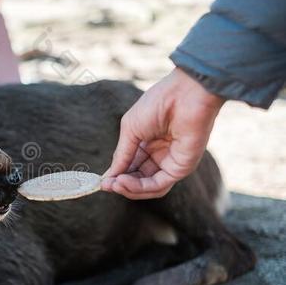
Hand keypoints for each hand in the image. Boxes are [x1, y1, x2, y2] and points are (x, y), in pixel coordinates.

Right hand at [101, 68, 224, 198]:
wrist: (183, 95)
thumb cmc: (157, 105)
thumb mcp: (130, 130)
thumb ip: (121, 155)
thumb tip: (109, 176)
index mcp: (148, 143)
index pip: (131, 166)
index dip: (116, 175)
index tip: (102, 181)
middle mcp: (160, 155)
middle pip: (138, 179)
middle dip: (121, 184)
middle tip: (107, 185)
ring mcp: (171, 163)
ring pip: (148, 187)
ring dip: (130, 189)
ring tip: (115, 184)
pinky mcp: (181, 168)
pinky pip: (159, 185)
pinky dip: (140, 187)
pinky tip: (124, 181)